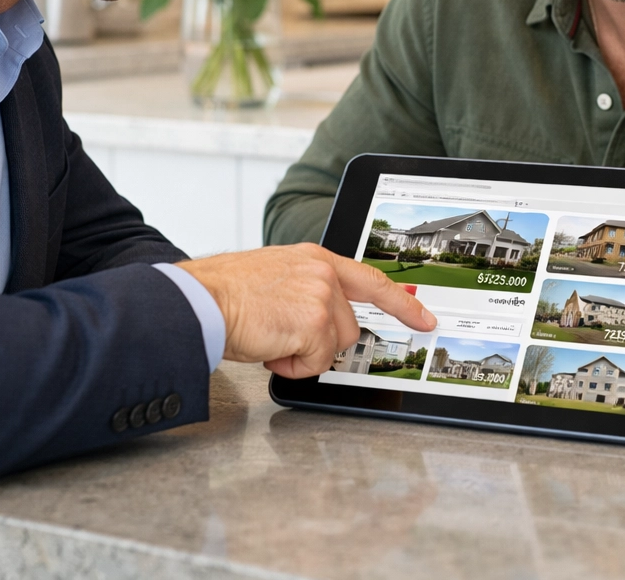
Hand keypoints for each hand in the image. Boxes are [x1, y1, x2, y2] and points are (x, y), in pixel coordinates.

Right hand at [179, 243, 435, 377]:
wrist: (199, 301)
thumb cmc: (225, 295)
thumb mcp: (276, 280)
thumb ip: (308, 291)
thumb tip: (326, 323)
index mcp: (314, 259)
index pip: (371, 280)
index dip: (402, 303)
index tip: (425, 317)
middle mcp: (323, 272)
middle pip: (349, 327)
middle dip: (320, 343)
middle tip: (283, 336)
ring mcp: (321, 295)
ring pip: (335, 346)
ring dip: (303, 354)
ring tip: (270, 337)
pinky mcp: (314, 321)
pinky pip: (317, 362)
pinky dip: (293, 365)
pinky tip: (269, 347)